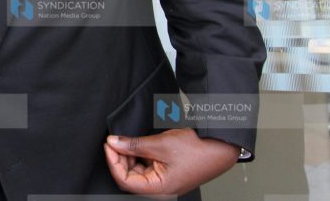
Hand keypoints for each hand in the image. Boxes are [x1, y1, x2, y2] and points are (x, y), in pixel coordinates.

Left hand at [104, 129, 238, 198]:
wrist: (221, 144)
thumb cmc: (198, 149)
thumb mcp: (160, 144)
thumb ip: (134, 145)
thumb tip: (114, 143)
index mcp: (160, 189)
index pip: (125, 181)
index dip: (113, 162)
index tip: (109, 145)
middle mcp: (161, 188)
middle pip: (130, 177)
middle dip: (120, 158)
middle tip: (115, 140)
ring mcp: (164, 180)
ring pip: (137, 170)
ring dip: (129, 155)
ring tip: (127, 139)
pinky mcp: (167, 172)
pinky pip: (147, 165)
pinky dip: (139, 154)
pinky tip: (138, 143)